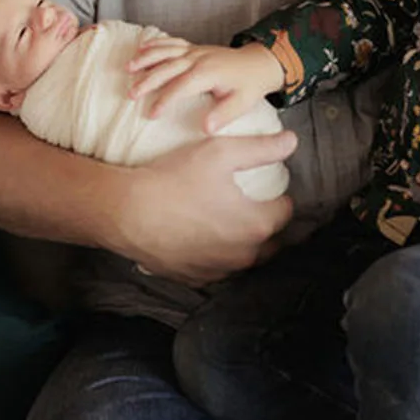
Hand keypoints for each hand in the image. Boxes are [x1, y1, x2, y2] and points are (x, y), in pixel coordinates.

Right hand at [111, 130, 295, 286]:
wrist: (127, 212)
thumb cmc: (175, 179)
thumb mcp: (221, 152)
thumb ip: (262, 148)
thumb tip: (292, 141)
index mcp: (257, 225)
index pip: (286, 212)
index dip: (281, 197)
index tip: (270, 188)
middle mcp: (244, 254)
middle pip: (271, 241)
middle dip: (268, 226)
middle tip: (255, 206)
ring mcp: (219, 270)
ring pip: (244, 258)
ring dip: (244, 243)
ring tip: (229, 222)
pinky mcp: (195, 278)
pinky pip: (217, 268)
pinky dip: (217, 255)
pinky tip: (204, 238)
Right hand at [126, 39, 283, 131]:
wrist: (258, 63)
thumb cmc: (249, 86)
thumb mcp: (241, 103)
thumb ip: (223, 115)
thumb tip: (206, 129)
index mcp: (208, 73)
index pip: (181, 87)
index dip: (164, 100)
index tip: (151, 114)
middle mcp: (198, 58)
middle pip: (167, 67)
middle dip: (148, 81)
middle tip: (131, 95)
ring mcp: (194, 51)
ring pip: (165, 52)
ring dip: (146, 59)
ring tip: (128, 69)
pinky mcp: (193, 48)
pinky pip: (171, 42)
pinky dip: (155, 44)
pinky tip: (140, 49)